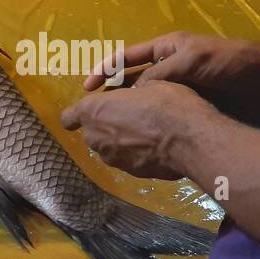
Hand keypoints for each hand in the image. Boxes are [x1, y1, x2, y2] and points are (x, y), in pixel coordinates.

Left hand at [60, 80, 214, 179]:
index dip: (76, 116)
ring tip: (144, 134)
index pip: (69, 117)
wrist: (190, 140)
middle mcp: (95, 137)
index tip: (87, 113)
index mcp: (94, 111)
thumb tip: (130, 99)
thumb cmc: (168, 104)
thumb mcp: (150, 86)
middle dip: (104, 127)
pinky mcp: (128, 172)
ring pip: (107, 148)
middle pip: (91, 133)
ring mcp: (111, 158)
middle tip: (127, 118)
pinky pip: (126, 160)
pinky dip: (135, 154)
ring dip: (119, 142)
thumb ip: (128, 97)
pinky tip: (154, 148)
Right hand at [83, 32, 259, 120]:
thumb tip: (133, 93)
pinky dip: (147, 121)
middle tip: (93, 112)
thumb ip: (159, 74)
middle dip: (111, 93)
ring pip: (144, 98)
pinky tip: (138, 133)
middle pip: (131, 79)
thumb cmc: (230, 64)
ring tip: (110, 126)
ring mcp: (179, 87)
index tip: (86, 89)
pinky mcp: (190, 105)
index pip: (125, 57)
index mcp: (166, 48)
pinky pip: (161, 112)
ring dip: (128, 110)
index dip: (103, 71)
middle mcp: (168, 67)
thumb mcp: (191, 61)